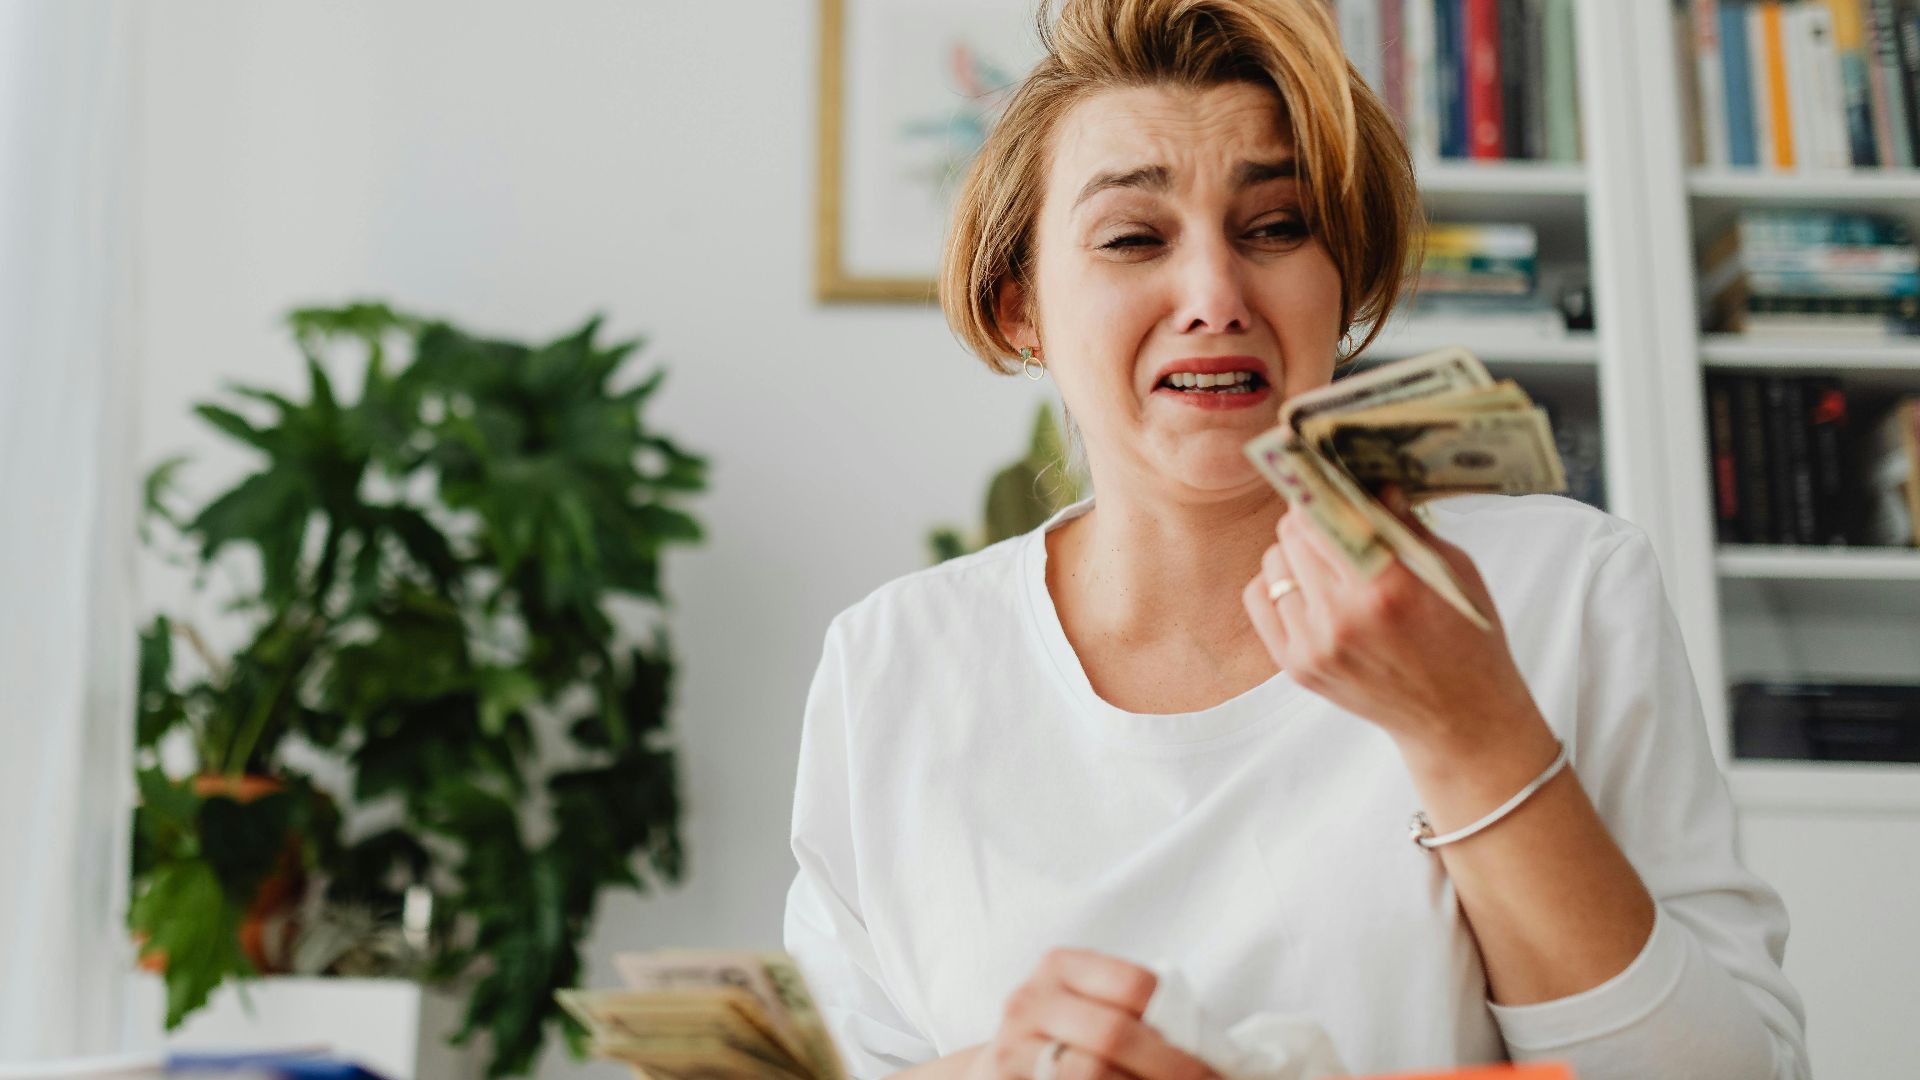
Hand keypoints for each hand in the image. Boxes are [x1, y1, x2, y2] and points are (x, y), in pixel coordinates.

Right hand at [964, 948, 1216, 1079]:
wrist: (1005, 1065)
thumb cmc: (1068, 1036)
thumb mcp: (1092, 1007)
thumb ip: (1137, 1014)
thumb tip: (1210, 1049)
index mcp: (1062, 965)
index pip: (1133, 984)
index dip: (1177, 1022)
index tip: (1211, 1059)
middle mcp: (1031, 999)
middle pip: (1113, 1033)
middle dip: (1169, 1068)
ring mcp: (1013, 1045)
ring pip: (1090, 1073)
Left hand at [1238, 488, 1548, 764]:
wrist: (1458, 719)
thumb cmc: (1466, 638)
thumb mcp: (1451, 570)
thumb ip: (1404, 523)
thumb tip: (1369, 479)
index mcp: (1389, 585)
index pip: (1325, 512)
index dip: (1324, 490)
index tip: (1328, 480)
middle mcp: (1344, 616)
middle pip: (1293, 532)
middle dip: (1312, 517)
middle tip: (1332, 518)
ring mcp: (1316, 645)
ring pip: (1274, 562)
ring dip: (1295, 551)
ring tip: (1327, 560)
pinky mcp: (1297, 666)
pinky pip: (1260, 598)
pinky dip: (1278, 583)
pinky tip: (1307, 586)